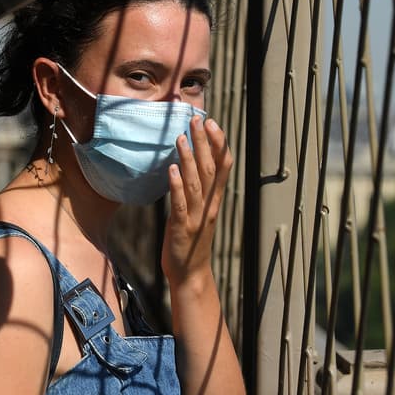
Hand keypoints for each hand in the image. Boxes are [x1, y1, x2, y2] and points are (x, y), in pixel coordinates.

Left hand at [162, 115, 233, 287]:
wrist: (191, 274)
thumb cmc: (192, 241)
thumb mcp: (200, 212)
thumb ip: (199, 190)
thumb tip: (191, 164)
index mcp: (214, 200)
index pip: (222, 166)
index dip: (219, 143)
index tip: (212, 122)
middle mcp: (209, 205)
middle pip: (210, 169)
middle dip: (204, 143)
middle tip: (197, 120)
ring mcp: (196, 217)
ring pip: (196, 183)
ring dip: (189, 159)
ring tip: (182, 137)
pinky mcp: (181, 228)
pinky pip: (180, 204)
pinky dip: (177, 186)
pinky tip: (172, 169)